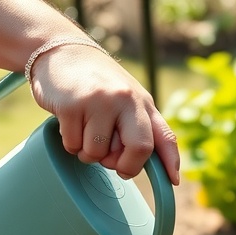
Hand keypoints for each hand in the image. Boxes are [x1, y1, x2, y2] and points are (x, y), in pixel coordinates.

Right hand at [30, 44, 179, 183]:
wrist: (62, 51)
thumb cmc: (99, 85)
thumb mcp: (128, 101)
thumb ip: (142, 129)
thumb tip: (163, 171)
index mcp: (143, 103)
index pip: (164, 137)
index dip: (170, 162)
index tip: (172, 182)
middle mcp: (126, 99)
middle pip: (138, 150)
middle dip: (125, 166)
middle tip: (111, 159)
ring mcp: (99, 101)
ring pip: (98, 154)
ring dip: (89, 153)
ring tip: (85, 129)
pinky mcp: (72, 106)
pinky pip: (74, 146)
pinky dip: (70, 143)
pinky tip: (71, 122)